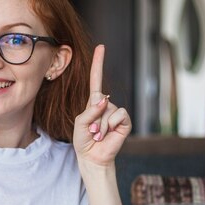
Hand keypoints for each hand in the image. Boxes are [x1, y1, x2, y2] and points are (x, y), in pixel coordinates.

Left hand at [72, 45, 131, 166]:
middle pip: (98, 99)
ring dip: (99, 125)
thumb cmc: (84, 140)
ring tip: (98, 134)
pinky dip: (109, 125)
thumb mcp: (80, 123)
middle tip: (90, 131)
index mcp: (93, 102)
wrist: (93, 157)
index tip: (101, 47)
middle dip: (91, 117)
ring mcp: (116, 112)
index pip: (96, 79)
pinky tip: (107, 134)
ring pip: (107, 109)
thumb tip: (105, 99)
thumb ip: (90, 110)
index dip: (98, 63)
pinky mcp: (125, 121)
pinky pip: (118, 114)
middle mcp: (106, 104)